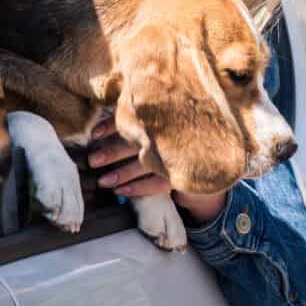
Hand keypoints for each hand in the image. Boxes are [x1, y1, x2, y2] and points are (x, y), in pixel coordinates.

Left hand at [89, 117, 226, 222]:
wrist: (213, 155)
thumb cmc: (178, 134)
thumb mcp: (163, 119)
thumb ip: (141, 114)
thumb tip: (109, 117)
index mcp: (163, 117)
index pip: (133, 118)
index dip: (111, 126)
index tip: (94, 133)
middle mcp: (169, 135)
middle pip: (137, 142)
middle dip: (112, 152)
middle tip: (93, 160)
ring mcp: (176, 156)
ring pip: (145, 165)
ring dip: (122, 173)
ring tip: (103, 181)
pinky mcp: (182, 174)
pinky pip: (158, 184)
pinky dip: (138, 188)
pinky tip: (122, 192)